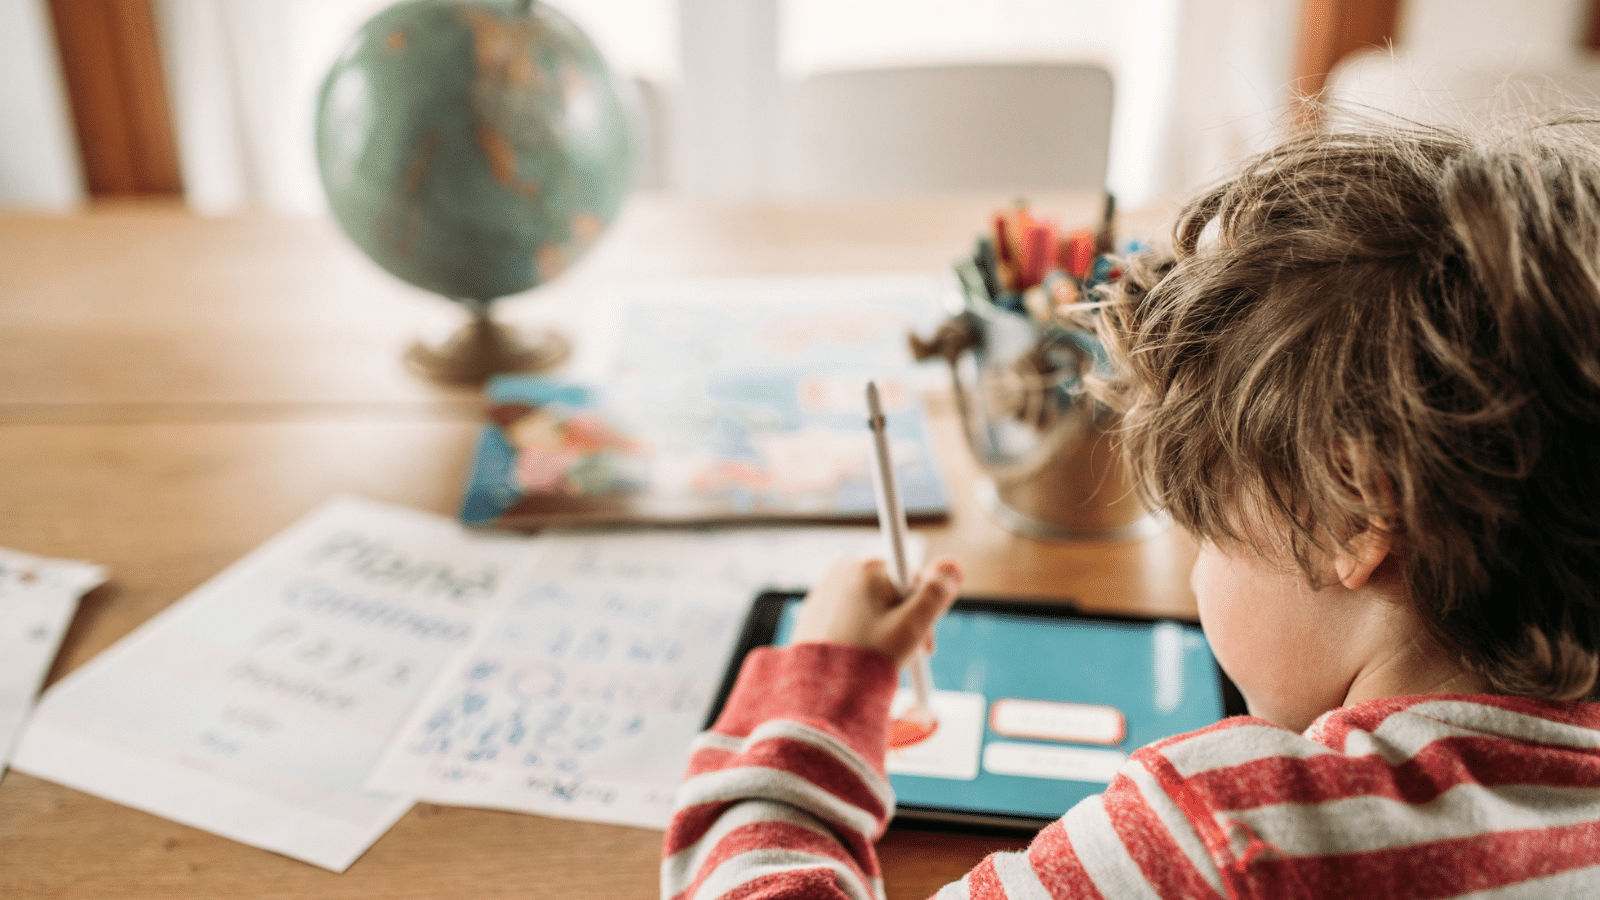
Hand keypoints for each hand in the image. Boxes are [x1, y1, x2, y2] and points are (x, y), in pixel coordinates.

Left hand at [791, 557, 962, 666]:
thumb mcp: (912, 627)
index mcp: (867, 568)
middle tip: (907, 654)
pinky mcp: (818, 607)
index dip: (923, 608)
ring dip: (887, 625)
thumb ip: (936, 594)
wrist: (822, 690)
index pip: (913, 579)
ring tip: (881, 656)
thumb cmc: (868, 658)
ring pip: (875, 602)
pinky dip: (864, 629)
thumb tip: (953, 564)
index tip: (921, 636)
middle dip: (906, 619)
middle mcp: (844, 569)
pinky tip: (862, 651)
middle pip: (894, 590)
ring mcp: (828, 587)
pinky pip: (854, 611)